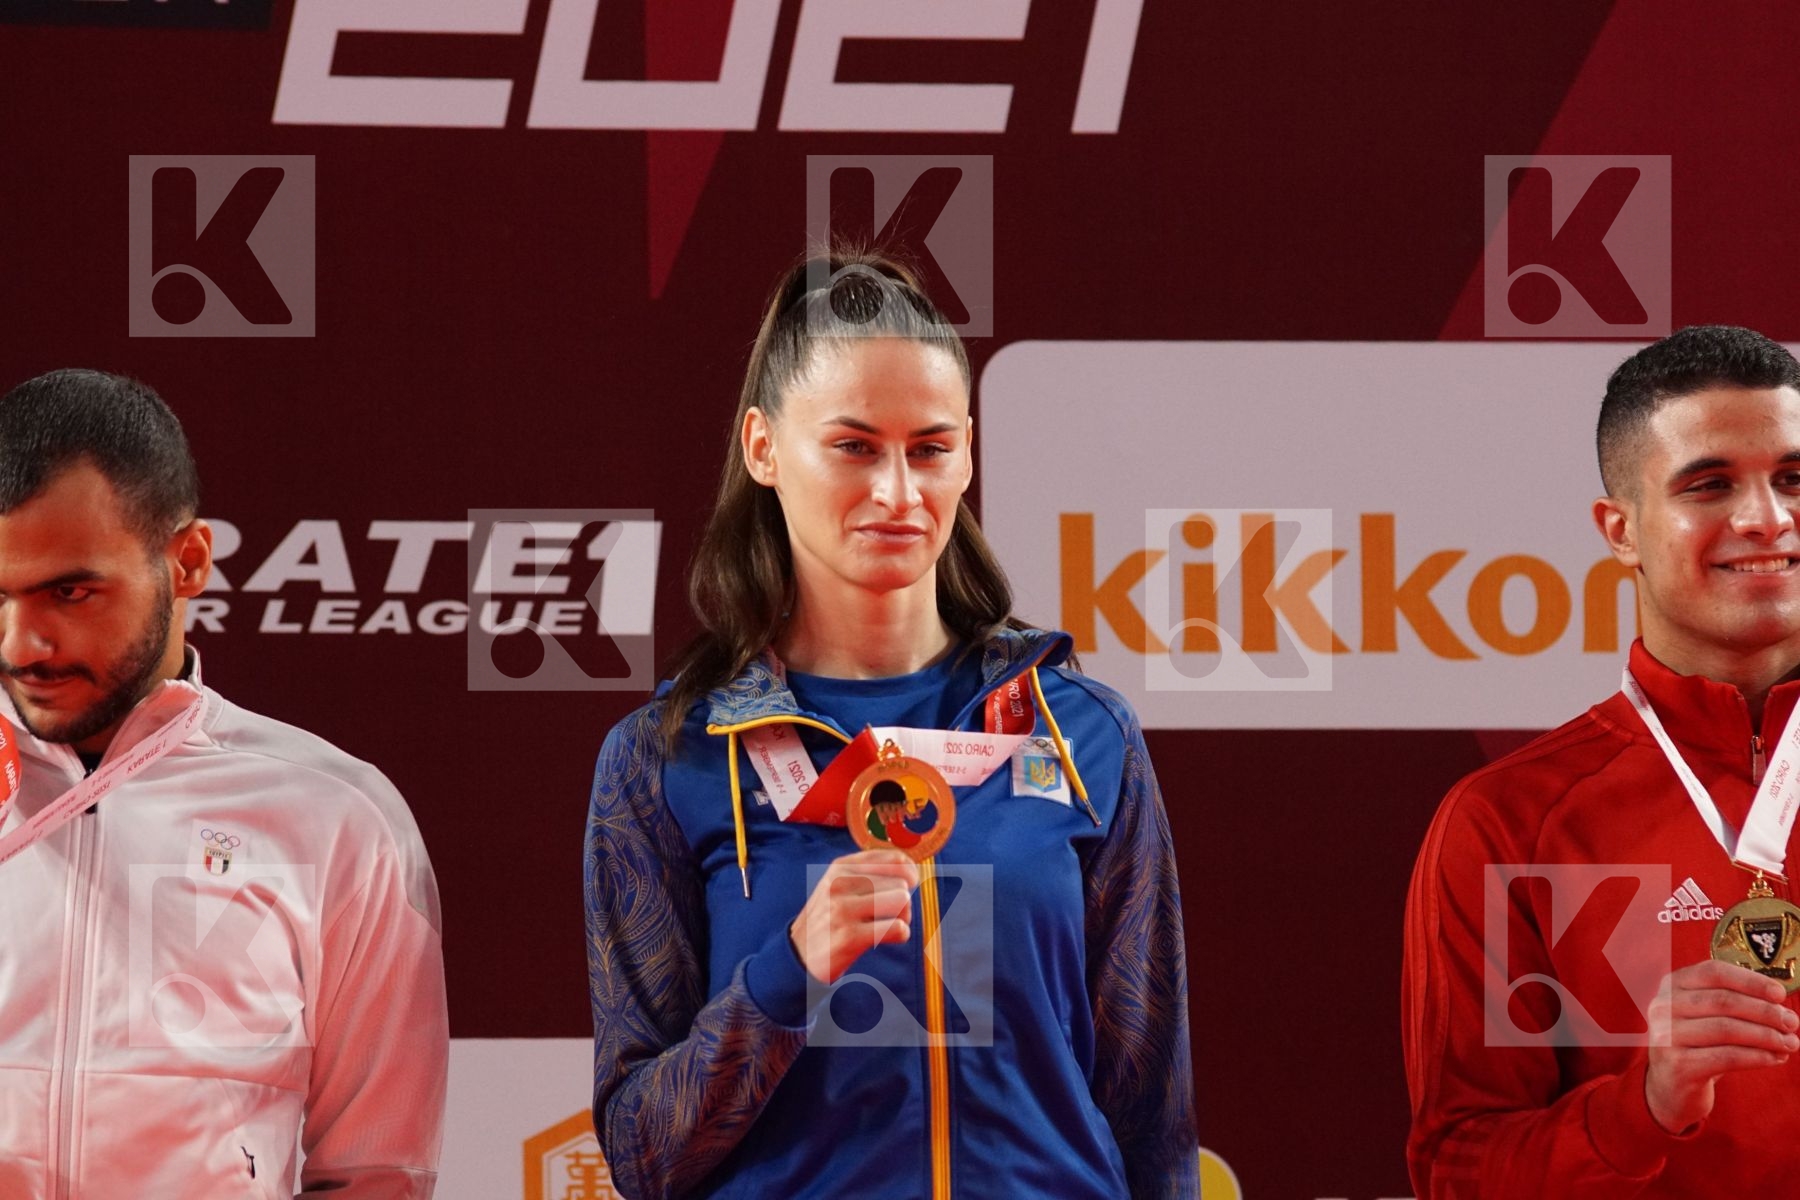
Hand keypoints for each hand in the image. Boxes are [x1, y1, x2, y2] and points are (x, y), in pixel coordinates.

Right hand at [789, 849, 918, 983]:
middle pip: (901, 883)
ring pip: (902, 901)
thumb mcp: (838, 885)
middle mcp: (841, 883)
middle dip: (904, 901)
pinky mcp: (850, 936)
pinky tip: (885, 939)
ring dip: (903, 917)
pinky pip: (897, 928)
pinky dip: (900, 934)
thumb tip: (912, 870)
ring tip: (888, 926)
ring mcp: (844, 909)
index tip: (908, 886)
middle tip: (890, 915)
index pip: (894, 859)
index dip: (909, 873)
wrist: (798, 954)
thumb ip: (869, 873)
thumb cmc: (828, 919)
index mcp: (841, 867)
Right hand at [1645, 958, 1798, 1132]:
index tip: (1780, 994)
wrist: (1669, 1087)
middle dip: (1765, 1012)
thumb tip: (1780, 1006)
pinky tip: (1775, 1058)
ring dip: (1766, 1036)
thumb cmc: (1696, 1045)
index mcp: (1672, 985)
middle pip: (1723, 1001)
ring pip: (1727, 1029)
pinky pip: (1727, 1057)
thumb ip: (1733, 1003)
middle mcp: (1663, 1006)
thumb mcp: (1704, 1016)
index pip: (1714, 972)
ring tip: (1789, 1043)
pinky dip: (1758, 1057)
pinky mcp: (1678, 1065)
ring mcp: (1667, 1036)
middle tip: (1792, 1023)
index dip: (1751, 981)